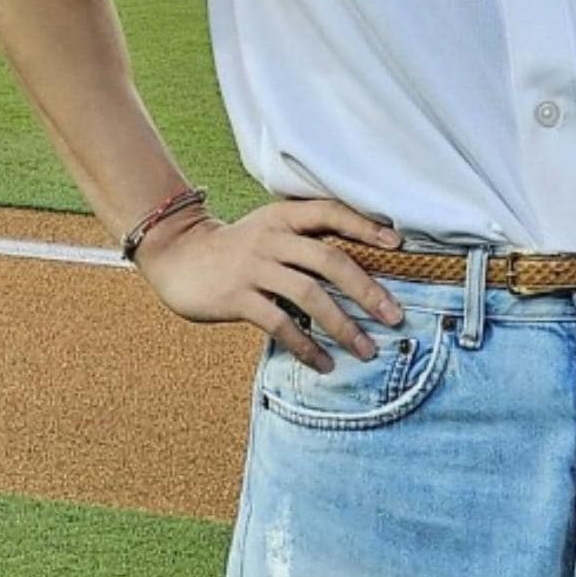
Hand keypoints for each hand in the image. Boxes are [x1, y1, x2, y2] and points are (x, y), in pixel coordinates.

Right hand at [134, 198, 404, 373]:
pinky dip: (305, 346)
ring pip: (309, 295)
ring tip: (365, 350)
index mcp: (284, 217)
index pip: (331, 212)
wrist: (178, 255)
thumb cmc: (237, 247)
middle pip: (329, 259)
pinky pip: (279, 323)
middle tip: (394, 315)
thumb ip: (305, 239)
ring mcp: (254, 267)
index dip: (365, 226)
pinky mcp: (237, 297)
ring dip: (342, 325)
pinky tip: (322, 364)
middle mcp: (273, 238)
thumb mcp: (269, 229)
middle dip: (366, 289)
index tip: (397, 245)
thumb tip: (360, 265)